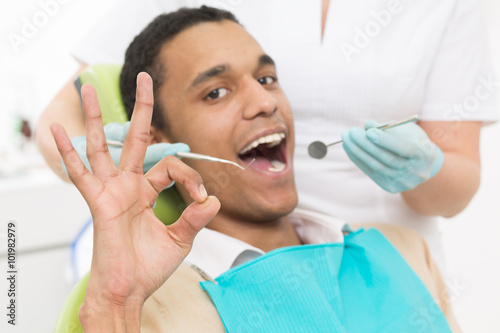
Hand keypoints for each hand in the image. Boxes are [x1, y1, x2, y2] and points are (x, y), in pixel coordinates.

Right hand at [50, 73, 219, 330]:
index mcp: (147, 191)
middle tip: (144, 78)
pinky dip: (68, 152)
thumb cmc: (150, 266)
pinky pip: (80, 174)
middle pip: (135, 137)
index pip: (172, 164)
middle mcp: (128, 185)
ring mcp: (111, 191)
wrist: (130, 289)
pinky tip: (57, 129)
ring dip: (94, 116)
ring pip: (102, 146)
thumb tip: (213, 200)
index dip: (191, 177)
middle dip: (141, 108)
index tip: (202, 200)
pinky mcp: (98, 202)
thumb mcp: (181, 237)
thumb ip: (196, 217)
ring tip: (86, 86)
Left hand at [341, 120, 442, 192]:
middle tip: (351, 132)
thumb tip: (368, 126)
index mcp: (425, 154)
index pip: (405, 148)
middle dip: (366, 144)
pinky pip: (371, 172)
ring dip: (358, 152)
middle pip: (387, 158)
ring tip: (346, 138)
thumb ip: (389, 127)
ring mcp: (403, 182)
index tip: (369, 131)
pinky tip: (349, 148)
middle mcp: (416, 172)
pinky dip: (358, 159)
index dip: (386, 140)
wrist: (421, 165)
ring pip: (376, 166)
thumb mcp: (406, 130)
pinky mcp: (391, 187)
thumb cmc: (413, 141)